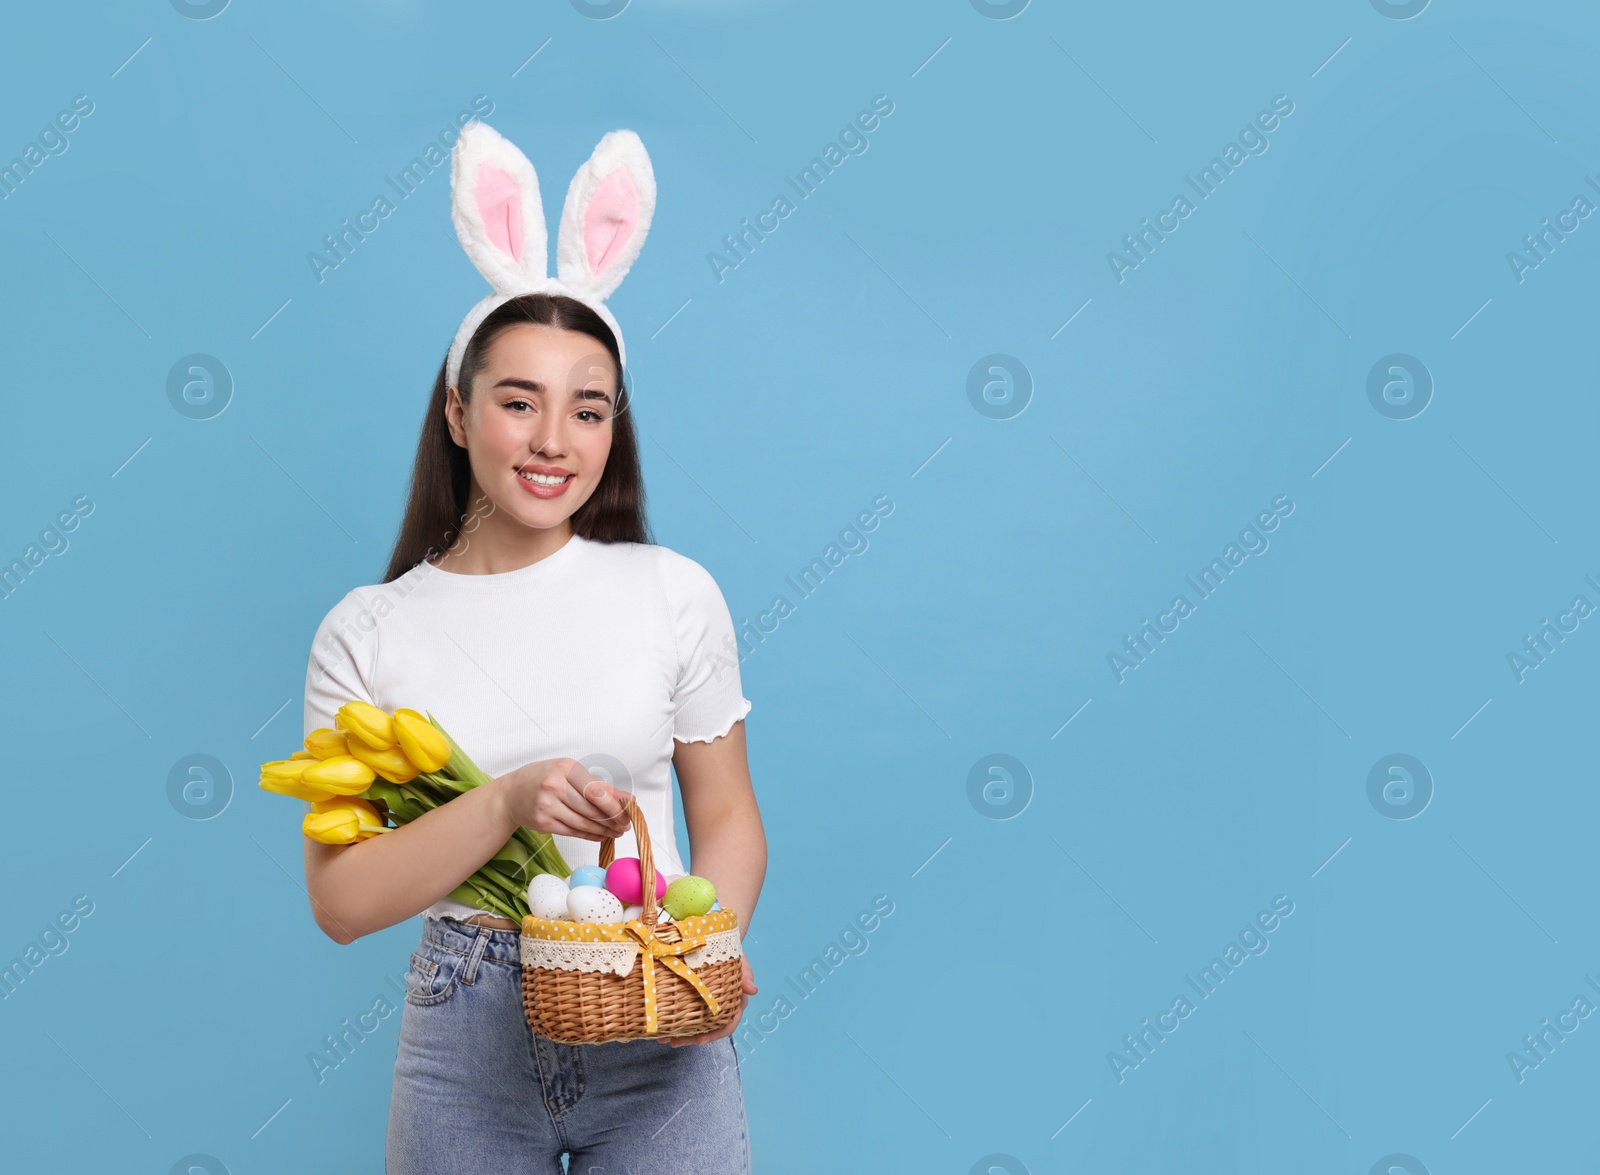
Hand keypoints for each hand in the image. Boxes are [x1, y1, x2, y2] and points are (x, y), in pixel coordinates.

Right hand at [494, 758, 631, 840]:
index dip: (614, 805)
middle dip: (612, 820)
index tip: (628, 812)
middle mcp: (554, 786)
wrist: (511, 794)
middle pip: (590, 808)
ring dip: (603, 830)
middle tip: (625, 825)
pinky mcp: (542, 823)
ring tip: (615, 832)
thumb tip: (626, 798)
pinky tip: (600, 835)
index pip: (595, 790)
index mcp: (565, 768)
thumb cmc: (543, 778)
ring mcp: (546, 806)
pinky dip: (589, 835)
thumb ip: (598, 785)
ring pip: (583, 822)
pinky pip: (572, 831)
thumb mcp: (569, 772)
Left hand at [668, 955, 756, 1046]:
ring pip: (694, 1025)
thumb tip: (754, 990)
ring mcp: (707, 1005)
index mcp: (735, 1003)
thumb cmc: (730, 953)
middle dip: (690, 1038)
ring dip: (679, 1034)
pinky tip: (661, 1026)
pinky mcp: (695, 999)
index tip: (698, 1040)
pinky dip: (674, 1021)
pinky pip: (685, 1014)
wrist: (717, 943)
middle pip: (707, 1030)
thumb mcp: (739, 961)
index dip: (714, 1034)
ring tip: (663, 1038)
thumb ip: (746, 975)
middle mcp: (722, 1008)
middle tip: (673, 1042)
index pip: (727, 1024)